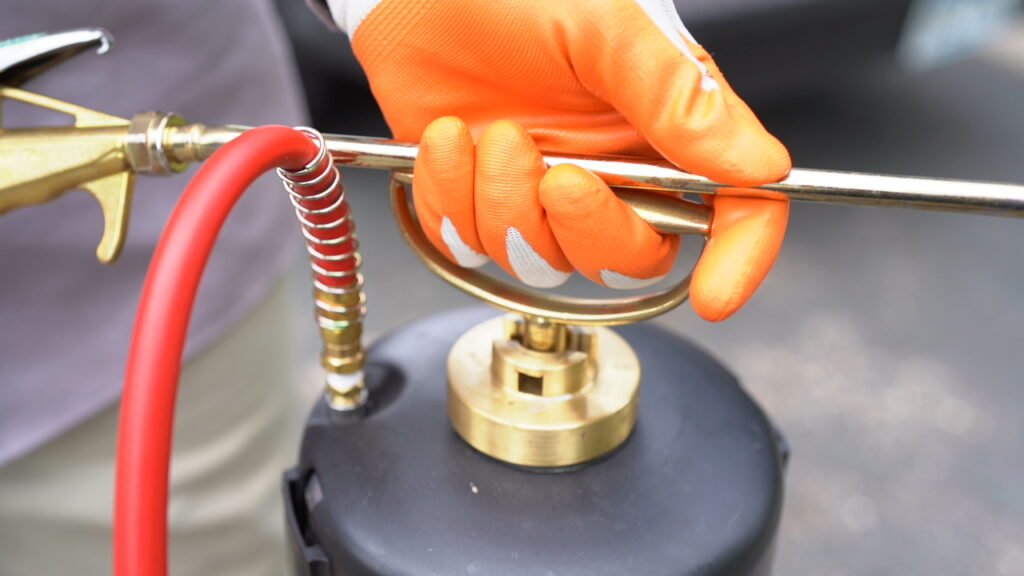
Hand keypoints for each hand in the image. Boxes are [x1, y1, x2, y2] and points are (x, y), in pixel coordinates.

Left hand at [327, 0, 790, 320]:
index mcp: (664, 125)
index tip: (715, 293)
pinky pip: (471, 244)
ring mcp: (543, 189)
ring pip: (544, 260)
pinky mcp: (479, 199)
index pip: (731, 206)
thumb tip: (759, 165)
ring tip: (491, 134)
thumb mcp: (607, 28)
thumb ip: (679, 99)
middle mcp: (611, 168)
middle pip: (632, 255)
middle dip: (588, 228)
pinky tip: (448, 140)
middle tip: (557, 175)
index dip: (737, 257)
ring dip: (507, 205)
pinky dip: (452, 200)